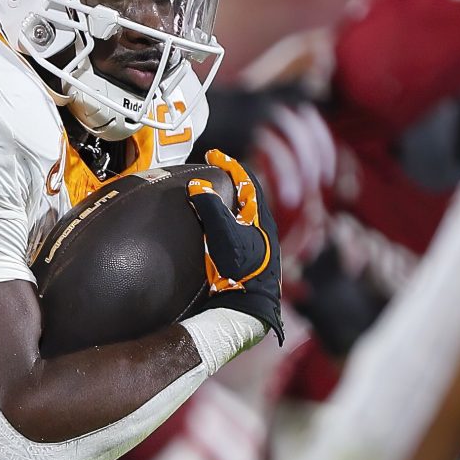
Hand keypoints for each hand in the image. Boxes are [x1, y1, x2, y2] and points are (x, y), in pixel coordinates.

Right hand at [187, 150, 284, 343]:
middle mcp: (260, 227)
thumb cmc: (242, 269)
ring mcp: (253, 243)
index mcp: (261, 216)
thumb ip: (210, 207)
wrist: (250, 305)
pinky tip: (207, 227)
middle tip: (209, 173)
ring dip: (222, 202)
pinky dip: (219, 221)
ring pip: (238, 213)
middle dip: (227, 181)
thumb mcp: (224, 234)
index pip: (246, 180)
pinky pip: (232, 230)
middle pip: (244, 195)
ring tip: (205, 196)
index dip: (229, 164)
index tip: (213, 154)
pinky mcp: (245, 258)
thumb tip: (198, 186)